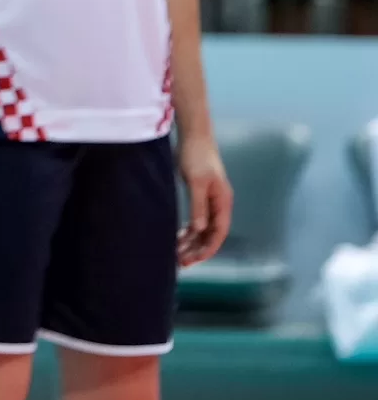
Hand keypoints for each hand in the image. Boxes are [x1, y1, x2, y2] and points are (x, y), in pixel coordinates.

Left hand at [176, 134, 232, 266]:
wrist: (194, 136)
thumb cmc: (196, 156)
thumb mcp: (195, 182)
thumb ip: (198, 205)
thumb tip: (199, 229)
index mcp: (223, 202)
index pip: (218, 233)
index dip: (207, 248)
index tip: (193, 260)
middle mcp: (220, 204)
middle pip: (211, 234)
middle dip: (198, 249)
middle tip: (181, 262)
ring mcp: (211, 201)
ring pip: (203, 229)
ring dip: (192, 242)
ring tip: (176, 254)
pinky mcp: (200, 196)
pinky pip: (197, 219)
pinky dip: (188, 230)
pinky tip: (177, 237)